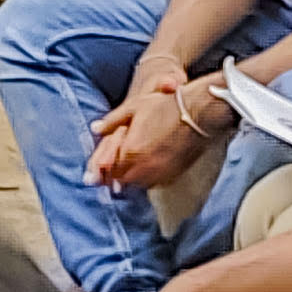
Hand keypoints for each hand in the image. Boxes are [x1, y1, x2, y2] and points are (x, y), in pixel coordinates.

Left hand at [88, 78, 211, 188]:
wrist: (200, 113)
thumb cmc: (166, 106)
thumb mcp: (134, 107)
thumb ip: (112, 121)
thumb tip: (94, 128)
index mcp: (131, 150)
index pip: (110, 169)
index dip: (100, 172)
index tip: (91, 178)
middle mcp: (145, 166)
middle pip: (122, 181)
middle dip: (113, 178)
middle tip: (105, 177)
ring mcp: (161, 172)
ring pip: (137, 184)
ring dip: (128, 180)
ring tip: (123, 176)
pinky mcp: (174, 174)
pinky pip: (154, 183)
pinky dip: (145, 180)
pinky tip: (143, 173)